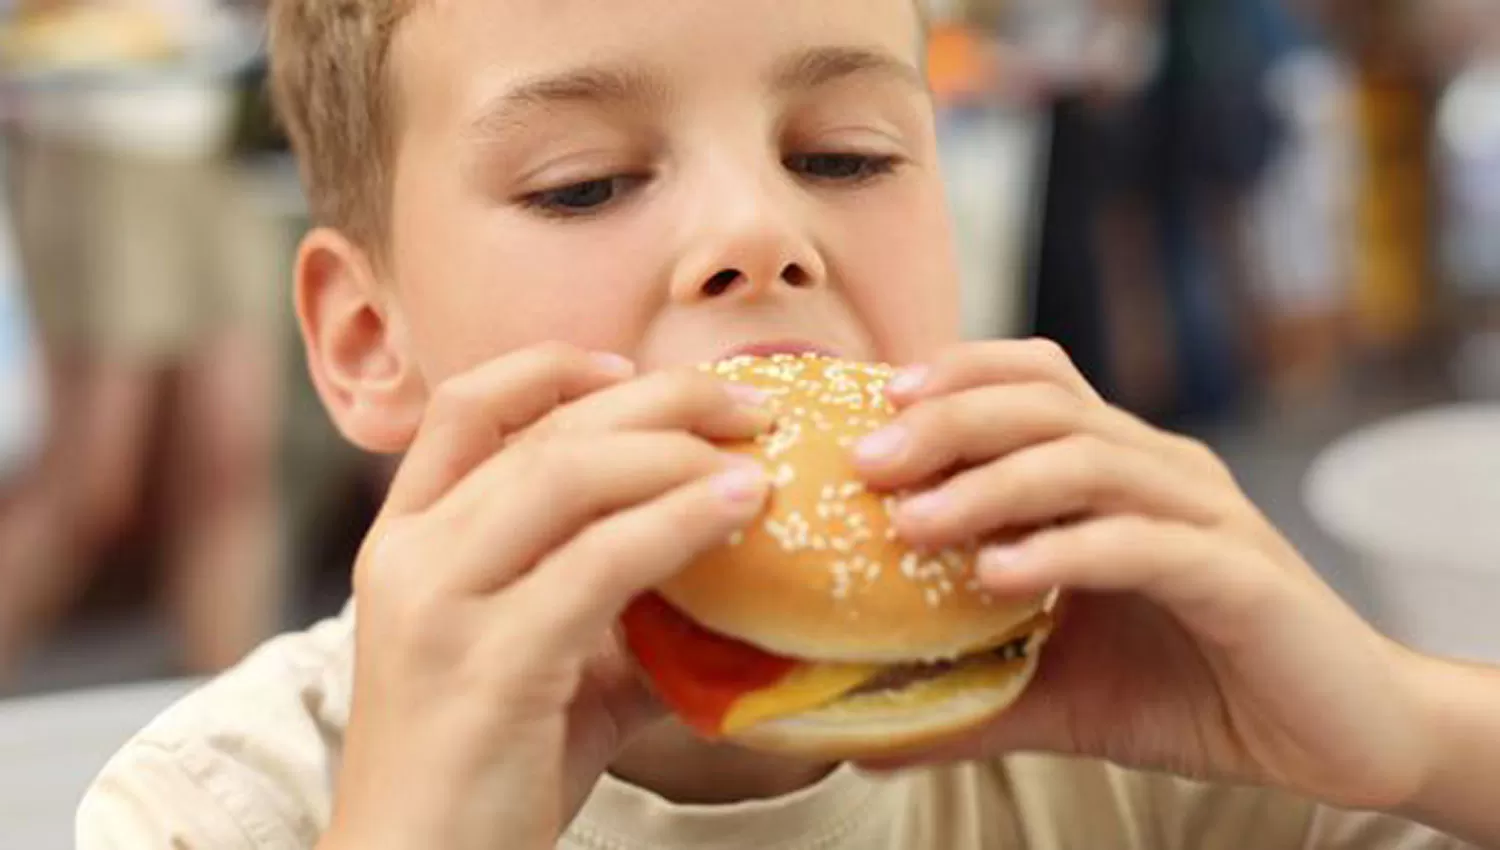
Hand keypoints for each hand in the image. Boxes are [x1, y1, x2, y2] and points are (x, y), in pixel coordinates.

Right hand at [325, 344, 773, 849]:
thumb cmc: (487, 769)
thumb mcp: (544, 664)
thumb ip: (610, 605)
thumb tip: (723, 573)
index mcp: (408, 539)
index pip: (468, 406)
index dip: (553, 367)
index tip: (631, 367)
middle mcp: (411, 557)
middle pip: (543, 430)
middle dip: (658, 400)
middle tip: (749, 405)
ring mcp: (441, 607)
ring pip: (568, 477)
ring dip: (678, 451)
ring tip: (758, 453)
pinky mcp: (491, 666)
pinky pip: (600, 564)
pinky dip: (678, 522)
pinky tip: (738, 510)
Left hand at [850, 340, 1431, 811]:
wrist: (1339, 738)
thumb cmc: (1195, 691)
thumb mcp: (1058, 689)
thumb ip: (969, 693)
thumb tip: (860, 737)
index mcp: (1120, 470)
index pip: (1036, 379)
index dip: (956, 375)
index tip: (872, 407)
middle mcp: (1162, 472)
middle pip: (1047, 403)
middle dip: (949, 420)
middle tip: (867, 461)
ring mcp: (1206, 517)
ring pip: (1089, 460)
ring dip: (991, 485)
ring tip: (912, 523)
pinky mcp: (1241, 578)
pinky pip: (1144, 544)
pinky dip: (1066, 552)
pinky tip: (998, 576)